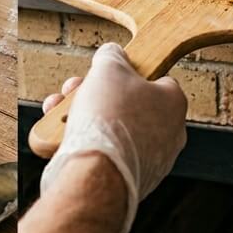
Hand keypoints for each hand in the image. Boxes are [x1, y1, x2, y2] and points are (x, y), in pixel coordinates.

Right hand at [38, 43, 186, 232]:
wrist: (97, 174)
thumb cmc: (109, 117)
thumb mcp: (108, 68)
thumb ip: (111, 56)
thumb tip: (111, 53)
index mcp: (174, 103)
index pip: (155, 79)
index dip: (124, 73)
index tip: (103, 74)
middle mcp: (170, 133)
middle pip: (128, 104)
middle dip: (96, 96)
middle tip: (73, 92)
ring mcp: (152, 160)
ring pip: (114, 130)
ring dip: (84, 118)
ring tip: (58, 115)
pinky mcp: (131, 179)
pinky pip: (108, 155)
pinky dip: (88, 146)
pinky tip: (64, 141)